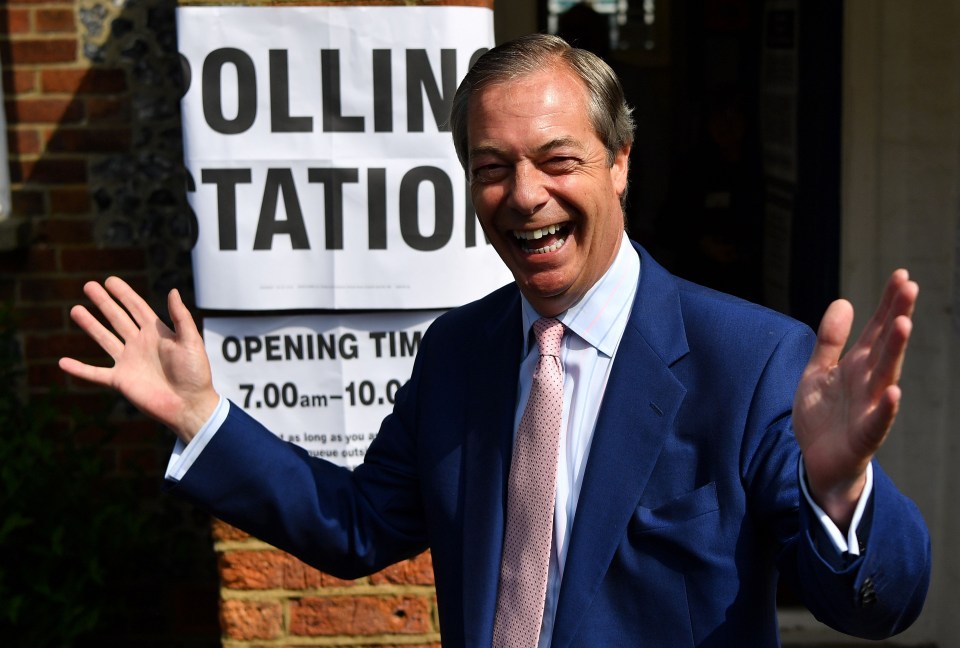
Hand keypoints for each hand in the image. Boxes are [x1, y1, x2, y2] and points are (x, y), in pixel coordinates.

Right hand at [59, 277, 219, 442]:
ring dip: (90, 325)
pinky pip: (95, 373)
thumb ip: (181, 317)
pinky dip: (80, 369)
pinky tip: (63, 361)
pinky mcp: (121, 381)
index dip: (124, 294)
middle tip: (88, 286)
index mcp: (157, 333)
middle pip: (118, 318)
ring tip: (75, 310)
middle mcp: (140, 344)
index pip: (137, 308)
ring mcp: (129, 362)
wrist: (190, 404)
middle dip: (104, 302)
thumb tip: (173, 291)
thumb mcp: (191, 341)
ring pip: (104, 339)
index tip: (110, 281)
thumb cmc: (195, 373)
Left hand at [793, 269, 917, 528]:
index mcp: (856, 366)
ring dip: (895, 351)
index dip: (887, 303)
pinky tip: (894, 391)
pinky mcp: (864, 436)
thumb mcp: (818, 372)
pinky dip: (886, 408)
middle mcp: (867, 383)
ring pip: (885, 376)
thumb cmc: (823, 417)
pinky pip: (878, 421)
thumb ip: (830, 340)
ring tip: (903, 323)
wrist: (816, 463)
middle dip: (896, 316)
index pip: (876, 329)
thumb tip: (843, 301)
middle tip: (909, 287)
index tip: (902, 275)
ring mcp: (869, 408)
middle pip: (885, 345)